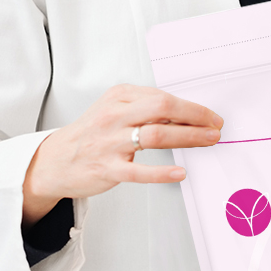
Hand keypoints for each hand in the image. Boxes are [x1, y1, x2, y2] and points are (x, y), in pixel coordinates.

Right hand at [22, 84, 223, 226]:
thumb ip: (146, 108)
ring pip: (156, 136)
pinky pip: (139, 171)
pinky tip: (179, 173)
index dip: (192, 107)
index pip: (163, 97)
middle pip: (163, 109)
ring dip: (189, 138)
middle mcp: (115, 116)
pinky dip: (162, 173)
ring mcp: (110, 142)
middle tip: (215, 127)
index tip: (210, 116)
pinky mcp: (107, 168)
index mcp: (120, 97)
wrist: (54, 160)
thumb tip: (186, 113)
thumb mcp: (115, 109)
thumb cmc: (92, 133)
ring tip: (208, 141)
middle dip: (196, 117)